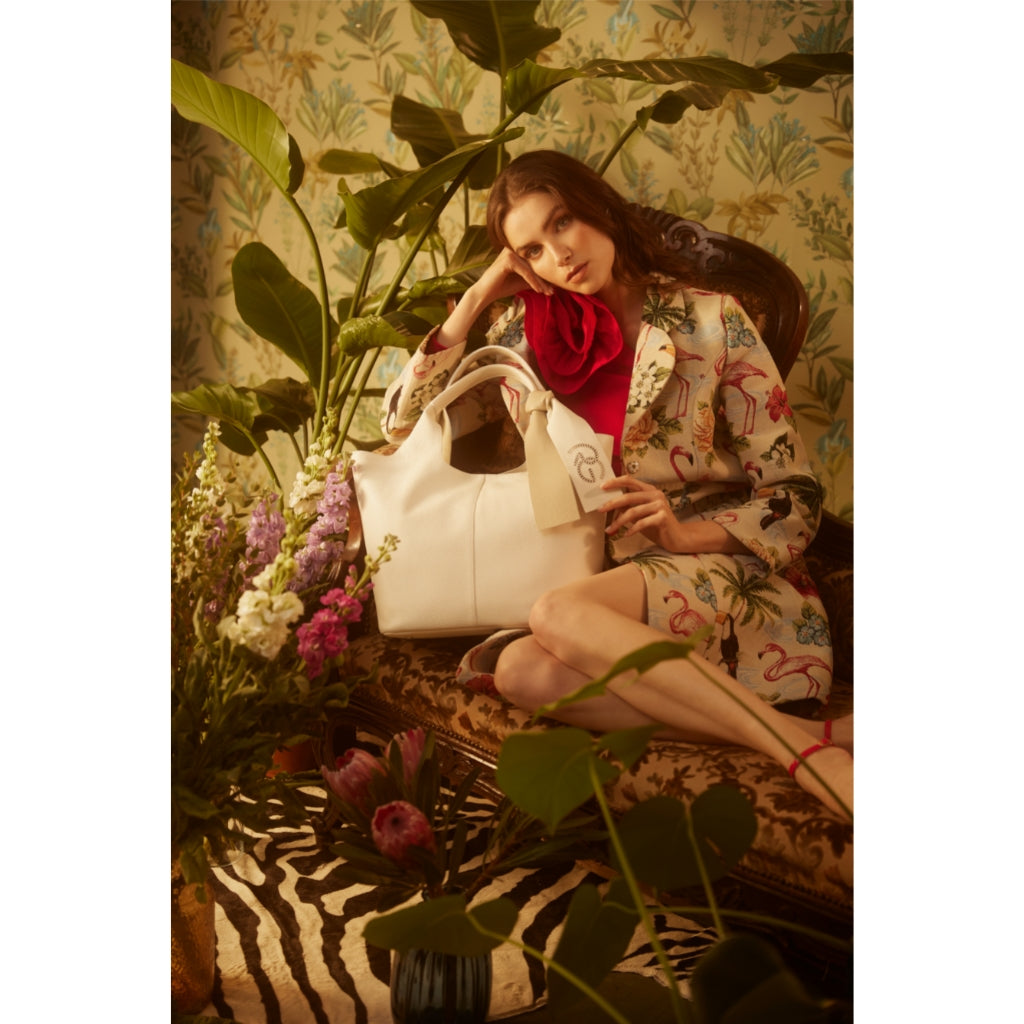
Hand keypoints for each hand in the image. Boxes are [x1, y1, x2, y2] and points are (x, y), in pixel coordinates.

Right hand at [470, 247, 553, 304]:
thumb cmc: (502, 287)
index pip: (534, 263)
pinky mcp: (509, 260)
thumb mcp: (521, 282)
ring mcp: (510, 253)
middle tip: (553, 291)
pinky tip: (539, 291)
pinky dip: (533, 282)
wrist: (485, 293)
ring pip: (531, 269)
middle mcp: (513, 249)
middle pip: (534, 265)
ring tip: (549, 293)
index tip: (552, 288)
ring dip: (541, 282)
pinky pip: (525, 272)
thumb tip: (551, 282)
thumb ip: (533, 279)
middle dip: (544, 279)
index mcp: (516, 251)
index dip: (543, 276)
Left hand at [600, 476, 747, 554]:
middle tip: (600, 510)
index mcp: (649, 490)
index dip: (615, 482)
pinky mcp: (663, 517)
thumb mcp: (640, 515)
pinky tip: (625, 535)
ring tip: (610, 530)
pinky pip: (641, 523)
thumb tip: (609, 506)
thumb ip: (628, 508)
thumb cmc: (656, 526)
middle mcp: (656, 494)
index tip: (602, 487)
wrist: (677, 538)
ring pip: (633, 511)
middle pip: (628, 496)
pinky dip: (631, 529)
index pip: (630, 480)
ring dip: (618, 522)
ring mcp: (660, 505)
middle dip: (612, 503)